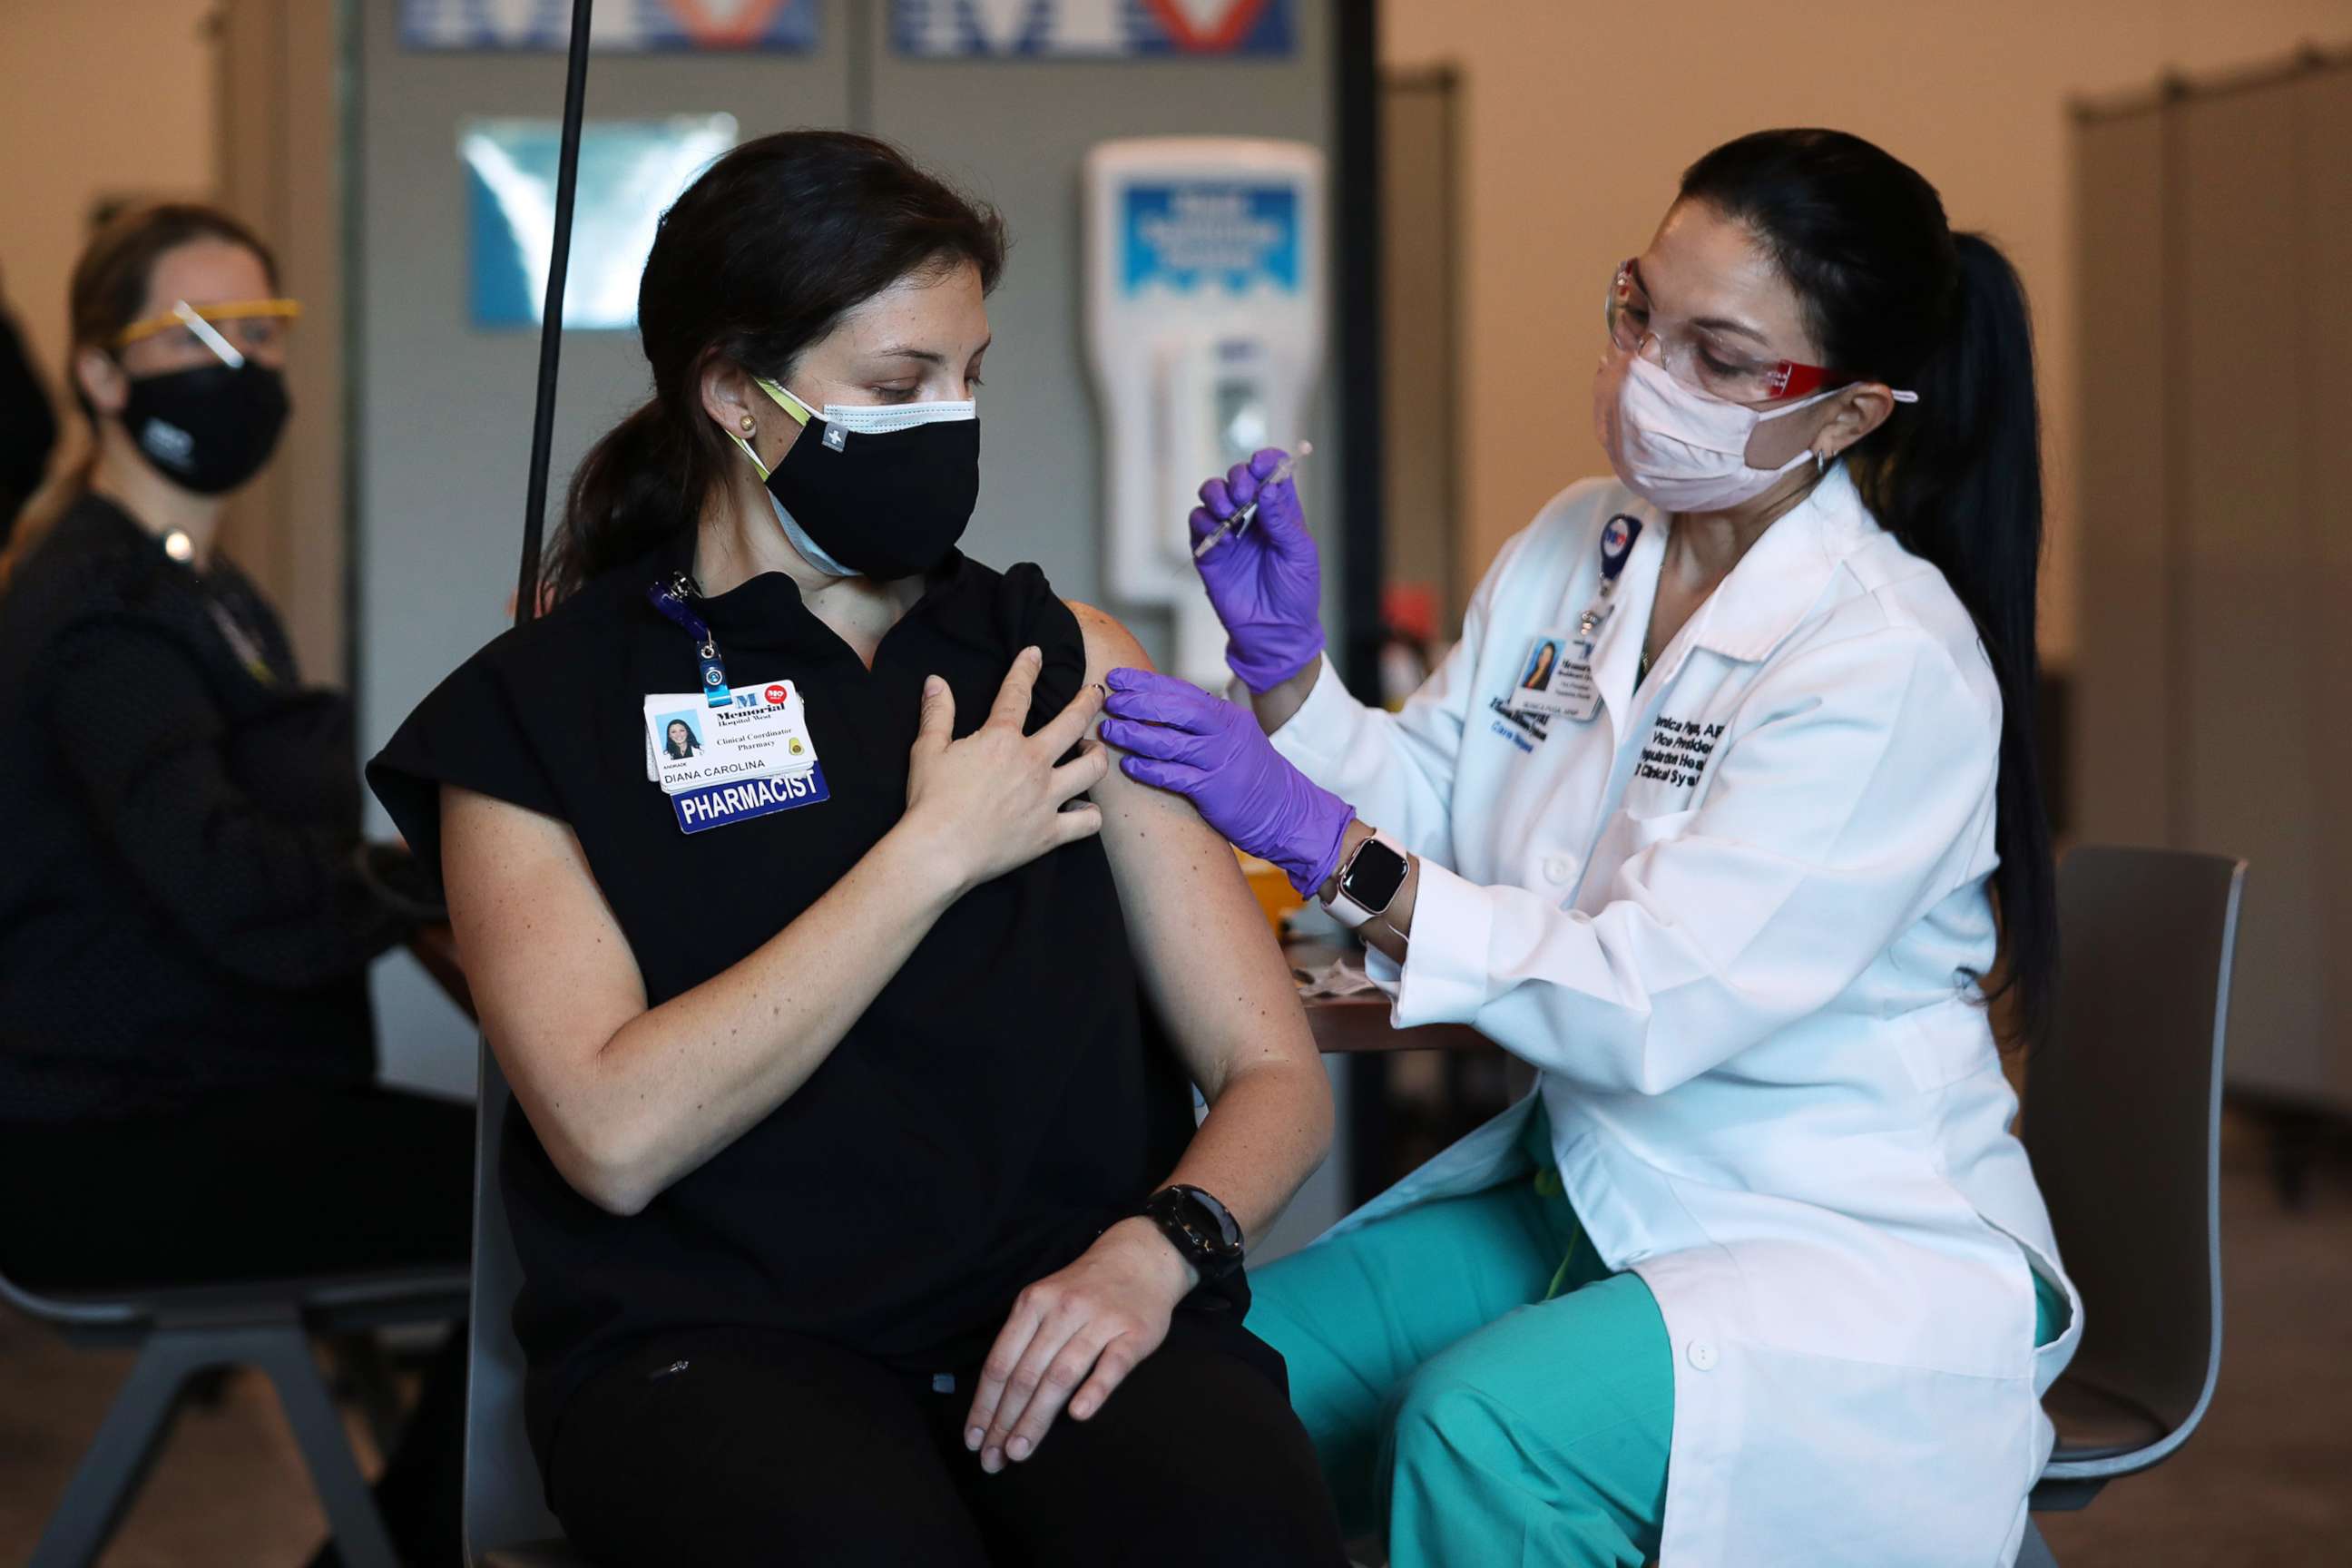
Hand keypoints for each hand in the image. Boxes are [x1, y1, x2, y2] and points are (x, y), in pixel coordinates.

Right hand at [902, 647, 1109, 894]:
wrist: (939, 851)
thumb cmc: (931, 801)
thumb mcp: (927, 749)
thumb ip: (937, 713)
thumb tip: (936, 682)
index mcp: (1002, 739)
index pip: (1018, 693)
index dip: (1026, 668)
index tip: (1035, 653)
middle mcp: (1033, 763)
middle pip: (1073, 723)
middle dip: (1087, 701)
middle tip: (1095, 692)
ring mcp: (1046, 798)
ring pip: (1092, 768)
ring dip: (1096, 755)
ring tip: (1092, 750)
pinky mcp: (1050, 832)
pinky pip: (1088, 822)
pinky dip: (1090, 815)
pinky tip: (1084, 809)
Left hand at [963, 1216, 1192, 1474]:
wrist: (1141, 1256)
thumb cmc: (1085, 1290)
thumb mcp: (1045, 1300)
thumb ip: (1023, 1340)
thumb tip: (995, 1400)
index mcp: (1032, 1305)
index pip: (1000, 1363)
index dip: (985, 1405)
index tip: (975, 1440)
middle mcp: (1062, 1311)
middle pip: (1026, 1375)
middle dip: (1006, 1421)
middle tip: (995, 1460)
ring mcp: (1099, 1321)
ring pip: (1061, 1375)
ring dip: (1037, 1416)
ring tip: (1020, 1451)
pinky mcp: (1133, 1332)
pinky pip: (1111, 1365)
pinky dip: (1094, 1390)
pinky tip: (1078, 1415)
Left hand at [1100, 668, 1353, 896]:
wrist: (1289, 813)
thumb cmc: (1254, 777)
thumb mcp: (1235, 738)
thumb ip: (1203, 724)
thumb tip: (1160, 710)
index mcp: (1227, 716)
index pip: (1181, 691)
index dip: (1146, 682)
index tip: (1117, 677)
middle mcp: (1225, 733)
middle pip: (1176, 709)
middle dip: (1139, 702)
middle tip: (1110, 702)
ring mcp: (1221, 761)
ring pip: (1171, 741)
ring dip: (1136, 735)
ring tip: (1110, 732)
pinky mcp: (1216, 791)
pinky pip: (1176, 776)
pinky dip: (1150, 770)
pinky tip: (1129, 767)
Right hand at [1191, 447, 1324, 692]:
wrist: (1275, 633)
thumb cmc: (1296, 594)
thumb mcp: (1299, 555)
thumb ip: (1282, 520)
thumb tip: (1268, 488)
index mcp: (1280, 512)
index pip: (1270, 473)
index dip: (1265, 462)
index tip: (1261, 464)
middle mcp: (1253, 516)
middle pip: (1237, 478)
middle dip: (1237, 478)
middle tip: (1244, 495)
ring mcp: (1229, 532)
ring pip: (1212, 494)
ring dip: (1217, 495)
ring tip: (1229, 513)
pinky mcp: (1209, 552)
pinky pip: (1197, 524)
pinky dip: (1205, 523)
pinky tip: (1223, 539)